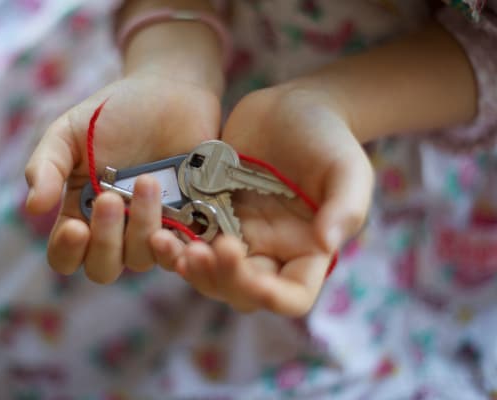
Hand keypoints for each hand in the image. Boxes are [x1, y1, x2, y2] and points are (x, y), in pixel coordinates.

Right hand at [24, 72, 219, 282]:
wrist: (169, 89)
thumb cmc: (114, 110)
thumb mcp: (69, 132)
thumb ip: (47, 166)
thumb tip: (32, 207)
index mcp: (81, 211)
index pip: (65, 255)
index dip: (67, 252)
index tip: (76, 227)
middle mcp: (116, 228)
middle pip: (103, 268)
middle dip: (105, 240)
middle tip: (111, 198)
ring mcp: (153, 226)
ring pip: (142, 258)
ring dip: (142, 227)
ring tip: (148, 181)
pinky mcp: (189, 221)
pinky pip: (183, 251)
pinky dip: (179, 247)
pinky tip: (177, 222)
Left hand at [150, 83, 372, 315]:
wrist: (292, 106)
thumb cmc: (329, 137)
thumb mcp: (348, 169)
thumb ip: (345, 207)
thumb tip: (327, 244)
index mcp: (305, 251)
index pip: (291, 295)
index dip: (272, 298)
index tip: (253, 281)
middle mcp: (269, 250)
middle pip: (241, 291)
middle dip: (220, 279)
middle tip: (201, 253)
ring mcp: (237, 233)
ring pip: (208, 272)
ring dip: (188, 267)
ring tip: (168, 244)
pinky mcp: (210, 213)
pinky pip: (187, 239)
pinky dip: (172, 242)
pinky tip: (158, 230)